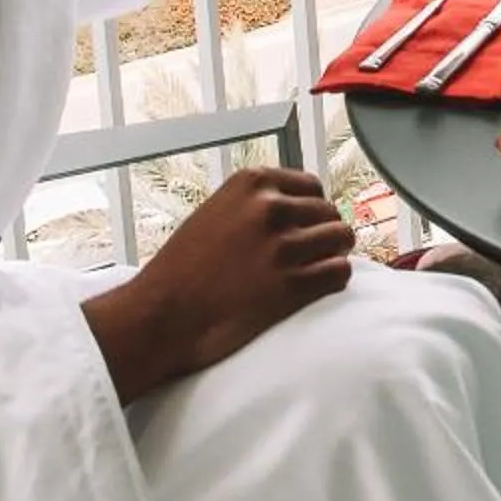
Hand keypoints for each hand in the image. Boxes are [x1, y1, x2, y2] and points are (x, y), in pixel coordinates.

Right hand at [82, 166, 354, 405]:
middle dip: (324, 233)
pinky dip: (335, 279)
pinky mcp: (291, 285)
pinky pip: (339, 272)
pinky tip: (320, 286)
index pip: (312, 186)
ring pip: (341, 238)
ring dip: (333, 254)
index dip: (313, 209)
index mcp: (252, 184)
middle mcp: (271, 208)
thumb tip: (295, 208)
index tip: (307, 226)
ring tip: (317, 269)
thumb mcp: (215, 213)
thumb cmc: (181, 270)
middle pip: (329, 212)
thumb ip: (253, 204)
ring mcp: (282, 246)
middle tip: (311, 255)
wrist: (159, 316)